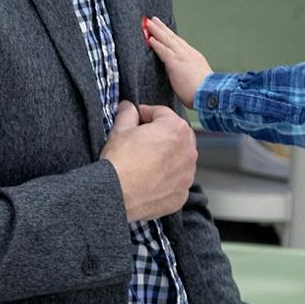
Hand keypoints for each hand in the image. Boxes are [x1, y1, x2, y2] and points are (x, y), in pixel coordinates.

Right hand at [98, 100, 195, 221]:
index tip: (138, 117)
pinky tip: (150, 179)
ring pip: (180, 159)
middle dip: (161, 134)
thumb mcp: (120, 130)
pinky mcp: (181, 194)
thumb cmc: (120, 162)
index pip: (163, 113)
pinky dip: (167, 179)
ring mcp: (187, 175)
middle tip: (142, 140)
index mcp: (175, 129)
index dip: (147, 113)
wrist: (116, 195)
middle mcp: (188, 151)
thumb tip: (128, 107)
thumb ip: (127, 113)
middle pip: (177, 135)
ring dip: (167, 157)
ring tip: (146, 162)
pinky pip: (177, 181)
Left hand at [142, 17, 211, 107]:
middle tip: (154, 20)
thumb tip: (184, 80)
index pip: (180, 44)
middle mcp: (189, 53)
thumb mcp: (199, 80)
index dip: (171, 37)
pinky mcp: (175, 62)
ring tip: (148, 23)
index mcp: (195, 57)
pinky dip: (156, 43)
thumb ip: (190, 76)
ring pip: (167, 40)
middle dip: (163, 28)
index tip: (165, 31)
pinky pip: (163, 50)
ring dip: (157, 31)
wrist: (210, 94)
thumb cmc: (204, 93)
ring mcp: (182, 56)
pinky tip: (149, 38)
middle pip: (173, 38)